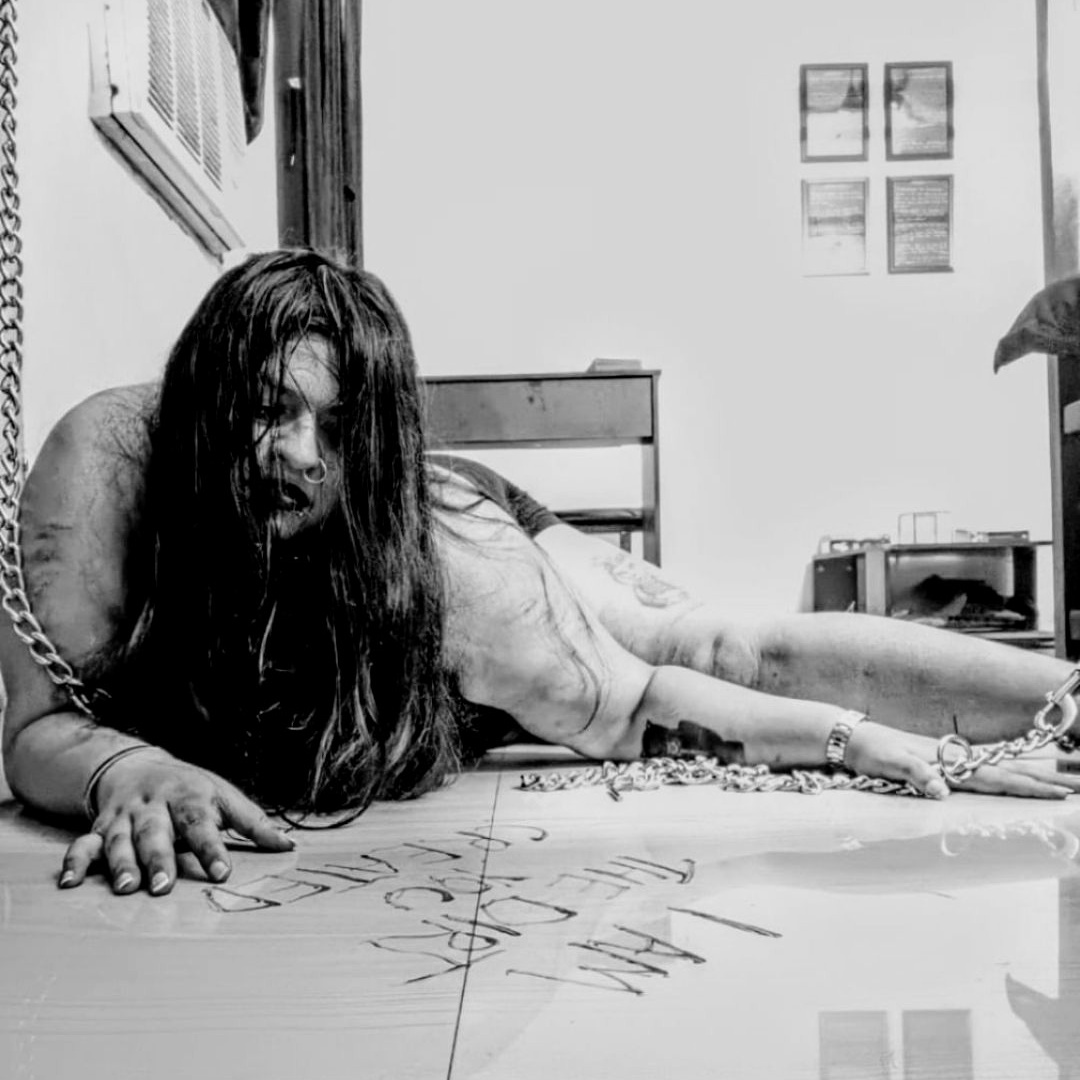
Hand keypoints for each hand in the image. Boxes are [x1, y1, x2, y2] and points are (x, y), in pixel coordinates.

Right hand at [58, 750, 294, 895]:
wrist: (140, 766)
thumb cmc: (191, 790)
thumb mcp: (224, 797)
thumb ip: (254, 824)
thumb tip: (290, 847)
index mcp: (189, 797)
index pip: (201, 823)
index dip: (211, 848)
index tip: (221, 872)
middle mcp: (154, 807)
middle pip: (156, 833)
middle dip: (159, 859)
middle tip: (163, 887)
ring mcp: (124, 818)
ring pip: (120, 841)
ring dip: (121, 865)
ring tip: (127, 890)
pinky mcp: (99, 828)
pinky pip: (83, 845)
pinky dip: (74, 863)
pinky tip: (70, 884)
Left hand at [845, 721, 1079, 799]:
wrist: (851, 737)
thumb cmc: (870, 751)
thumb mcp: (889, 763)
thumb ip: (916, 774)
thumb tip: (942, 791)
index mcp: (949, 762)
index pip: (997, 777)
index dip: (1029, 787)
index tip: (1060, 793)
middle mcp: (954, 760)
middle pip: (1007, 772)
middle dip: (1042, 781)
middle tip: (1075, 788)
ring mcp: (949, 760)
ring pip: (998, 770)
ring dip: (1029, 776)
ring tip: (1058, 781)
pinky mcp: (940, 763)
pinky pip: (981, 771)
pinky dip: (1004, 774)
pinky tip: (1014, 775)